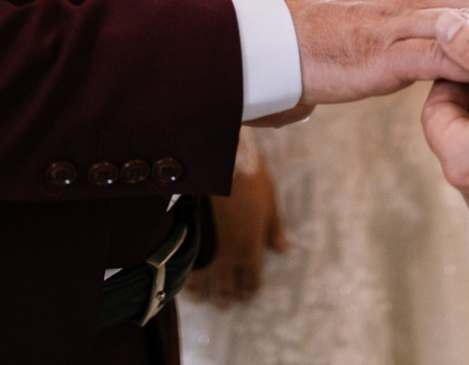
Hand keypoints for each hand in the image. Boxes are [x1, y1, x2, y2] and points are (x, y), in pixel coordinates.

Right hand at [187, 138, 289, 304]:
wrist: (215, 161)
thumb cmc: (248, 178)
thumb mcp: (270, 201)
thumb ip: (274, 229)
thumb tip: (284, 249)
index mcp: (250, 248)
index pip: (251, 281)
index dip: (249, 292)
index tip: (246, 297)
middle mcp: (227, 256)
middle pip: (227, 288)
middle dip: (227, 298)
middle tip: (225, 306)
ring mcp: (204, 250)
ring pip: (202, 283)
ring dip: (204, 294)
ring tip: (203, 300)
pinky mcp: (185, 240)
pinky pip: (184, 268)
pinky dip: (184, 280)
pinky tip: (183, 282)